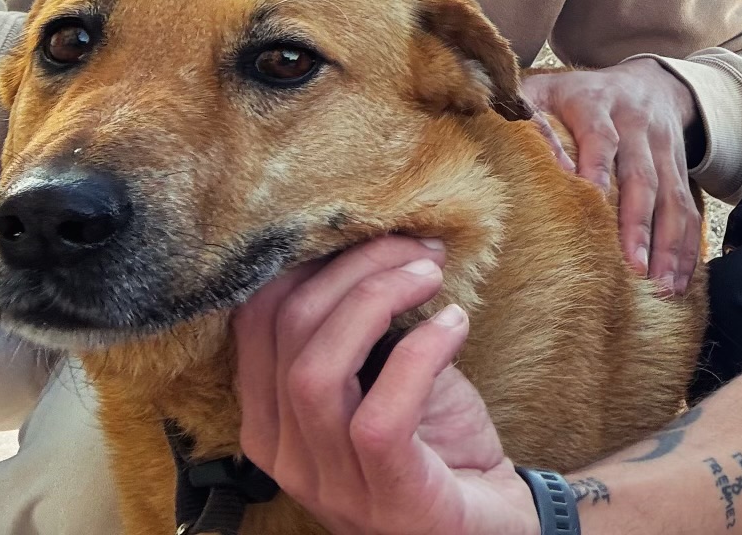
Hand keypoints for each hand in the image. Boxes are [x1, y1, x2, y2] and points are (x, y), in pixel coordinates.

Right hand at [235, 236, 538, 534]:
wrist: (487, 523)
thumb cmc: (437, 442)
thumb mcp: (385, 376)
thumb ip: (363, 328)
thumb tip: (376, 242)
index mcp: (272, 420)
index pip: (253, 318)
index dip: (310, 259)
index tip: (373, 234)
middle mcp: (287, 456)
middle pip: (286, 330)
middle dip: (354, 268)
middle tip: (417, 250)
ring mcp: (332, 484)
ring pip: (317, 370)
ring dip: (379, 300)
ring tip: (431, 276)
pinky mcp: (388, 498)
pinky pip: (380, 415)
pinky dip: (420, 352)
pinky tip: (455, 324)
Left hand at [522, 60, 701, 294]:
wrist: (652, 81)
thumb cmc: (582, 96)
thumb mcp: (548, 89)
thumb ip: (524, 111)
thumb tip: (506, 141)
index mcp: (598, 103)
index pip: (600, 136)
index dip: (596, 165)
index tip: (592, 197)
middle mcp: (637, 126)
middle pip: (642, 176)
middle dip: (638, 224)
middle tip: (631, 266)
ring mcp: (664, 150)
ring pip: (672, 198)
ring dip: (667, 244)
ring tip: (661, 285)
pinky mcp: (681, 171)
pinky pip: (689, 210)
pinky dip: (687, 247)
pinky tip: (680, 281)